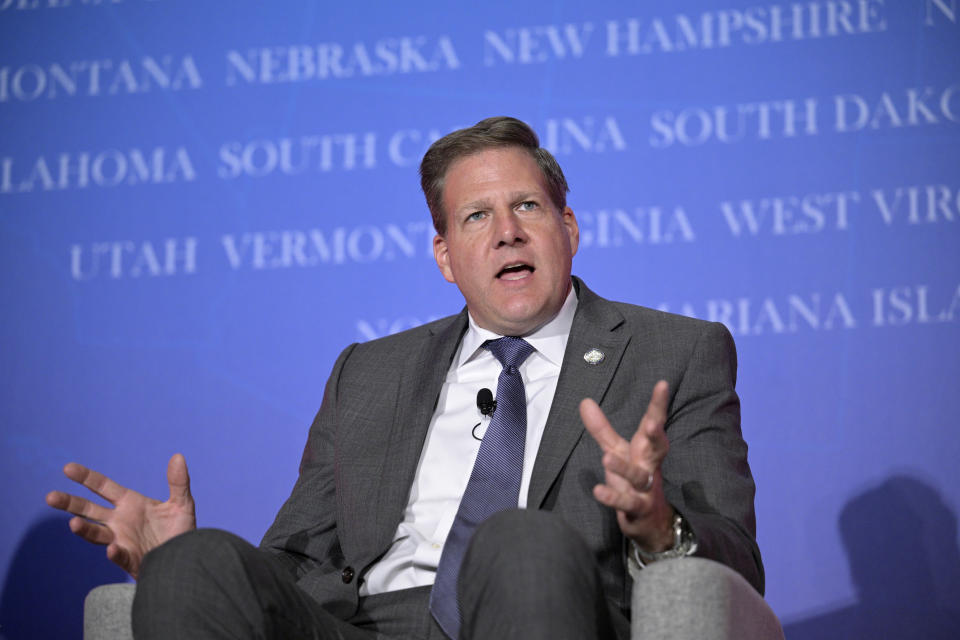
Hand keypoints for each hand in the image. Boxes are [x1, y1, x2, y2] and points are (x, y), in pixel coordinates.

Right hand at [45, 453, 195, 578]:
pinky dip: (114, 553)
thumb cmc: (180, 531)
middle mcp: (119, 521)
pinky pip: (119, 556)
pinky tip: (112, 548)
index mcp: (129, 503)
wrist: (185, 558)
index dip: (86, 477)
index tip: (67, 468)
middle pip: (88, 510)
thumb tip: (178, 456)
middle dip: (70, 503)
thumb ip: (178, 481)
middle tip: (50, 497)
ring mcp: (121, 540)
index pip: (102, 487)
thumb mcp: (182, 504)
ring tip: (73, 523)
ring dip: (84, 529)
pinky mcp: (129, 559)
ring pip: (95, 534)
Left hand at [579, 381, 674, 551]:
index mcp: (646, 449)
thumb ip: (602, 429)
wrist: (653, 523)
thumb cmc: (635, 480)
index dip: (658, 404)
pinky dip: (613, 498)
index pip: (654, 423)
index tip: (662, 384)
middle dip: (657, 435)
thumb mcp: (617, 451)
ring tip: (606, 458)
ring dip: (623, 468)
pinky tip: (598, 491)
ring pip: (637, 477)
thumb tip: (584, 401)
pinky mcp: (637, 509)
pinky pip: (626, 503)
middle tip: (653, 423)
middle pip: (658, 448)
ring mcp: (646, 489)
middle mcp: (650, 466)